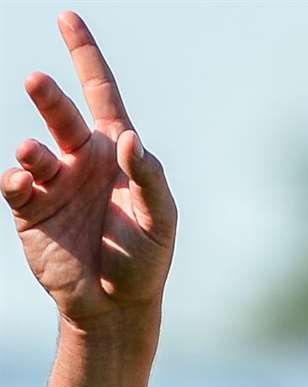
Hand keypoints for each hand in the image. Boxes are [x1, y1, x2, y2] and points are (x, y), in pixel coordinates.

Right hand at [1, 11, 175, 329]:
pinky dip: (16, 179)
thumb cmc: (145, 261)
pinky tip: (26, 184)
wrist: (117, 306)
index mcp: (116, 155)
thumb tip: (128, 140)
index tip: (67, 17)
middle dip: (48, 96)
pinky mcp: (31, 210)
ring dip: (31, 148)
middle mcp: (81, 161)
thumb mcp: (160, 221)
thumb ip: (148, 179)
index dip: (85, 56)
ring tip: (34, 156)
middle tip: (38, 83)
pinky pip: (16, 184)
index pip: (101, 95)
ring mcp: (54, 185)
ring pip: (33, 149)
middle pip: (60, 115)